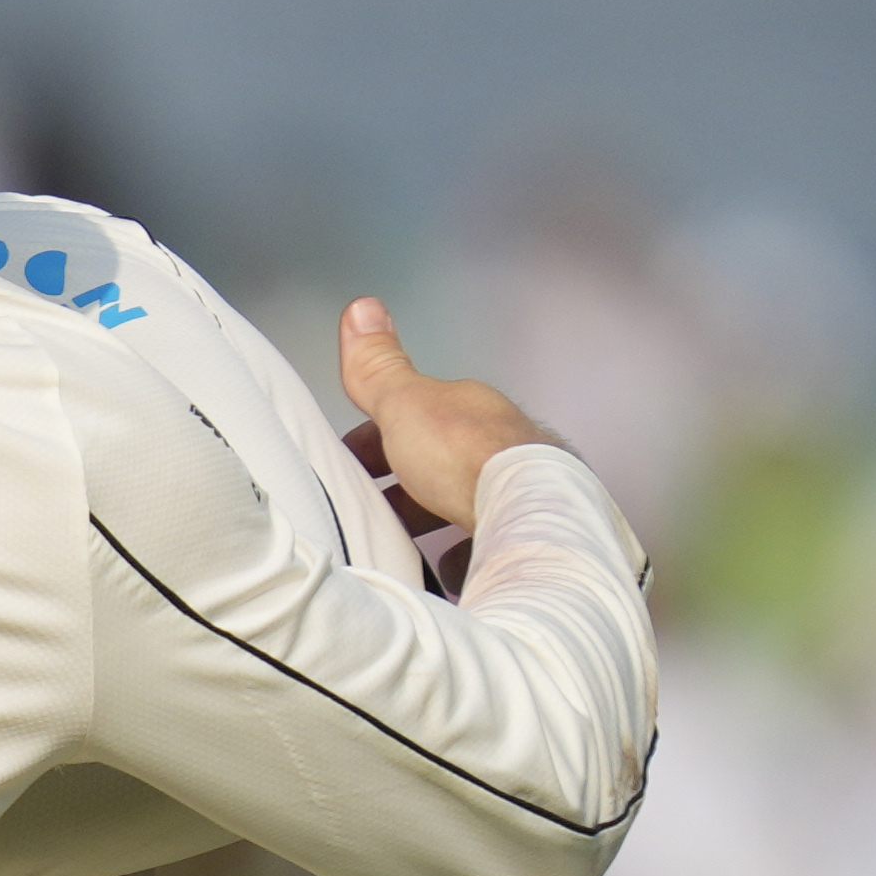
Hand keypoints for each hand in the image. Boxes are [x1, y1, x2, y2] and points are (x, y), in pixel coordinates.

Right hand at [334, 299, 547, 539]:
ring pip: (463, 496)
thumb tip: (362, 308)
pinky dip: (463, 549)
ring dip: (432, 513)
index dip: (377, 434)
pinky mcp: (521, 528)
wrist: (527, 514)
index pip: (416, 413)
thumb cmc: (468, 456)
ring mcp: (513, 485)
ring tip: (397, 539)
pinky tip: (446, 566)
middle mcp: (498, 441)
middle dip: (404, 476)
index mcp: (468, 408)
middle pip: (440, 456)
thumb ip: (380, 367)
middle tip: (368, 502)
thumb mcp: (405, 403)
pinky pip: (485, 537)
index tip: (348, 461)